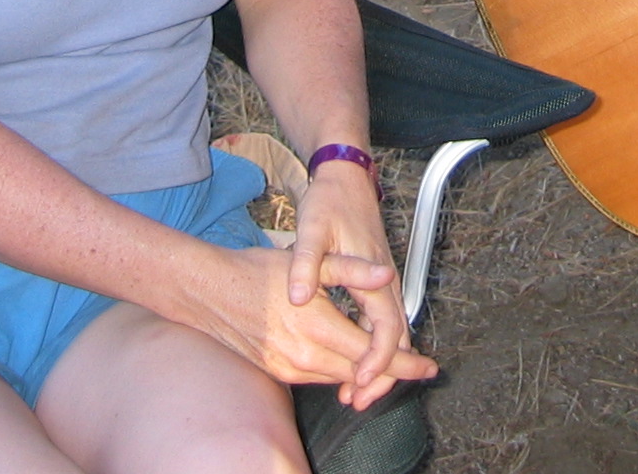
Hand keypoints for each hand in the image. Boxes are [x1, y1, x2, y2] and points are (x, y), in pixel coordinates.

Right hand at [177, 239, 434, 404]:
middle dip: (394, 374)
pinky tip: (352, 364)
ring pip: (340, 378)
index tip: (428, 365)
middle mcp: (304, 355)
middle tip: (421, 370)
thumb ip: (351, 269)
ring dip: (367, 375)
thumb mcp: (309, 259)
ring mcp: (289, 368)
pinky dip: (340, 373)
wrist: (208, 291)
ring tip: (393, 369)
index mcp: (317, 326)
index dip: (405, 362)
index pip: (372, 353)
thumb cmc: (256, 271)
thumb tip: (384, 273)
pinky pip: (319, 378)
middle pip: (361, 373)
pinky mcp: (278, 372)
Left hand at [285, 162, 434, 407]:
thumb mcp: (313, 230)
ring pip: (391, 333)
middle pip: (395, 338)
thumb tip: (298, 297)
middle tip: (360, 401)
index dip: (377, 358)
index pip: (386, 327)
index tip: (361, 381)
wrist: (346, 178)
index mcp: (373, 274)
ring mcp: (382, 283)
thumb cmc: (331, 202)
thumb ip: (307, 265)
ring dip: (378, 364)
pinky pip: (382, 323)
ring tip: (356, 393)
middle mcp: (384, 282)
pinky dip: (373, 347)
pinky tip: (353, 361)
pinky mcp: (375, 282)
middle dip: (383, 374)